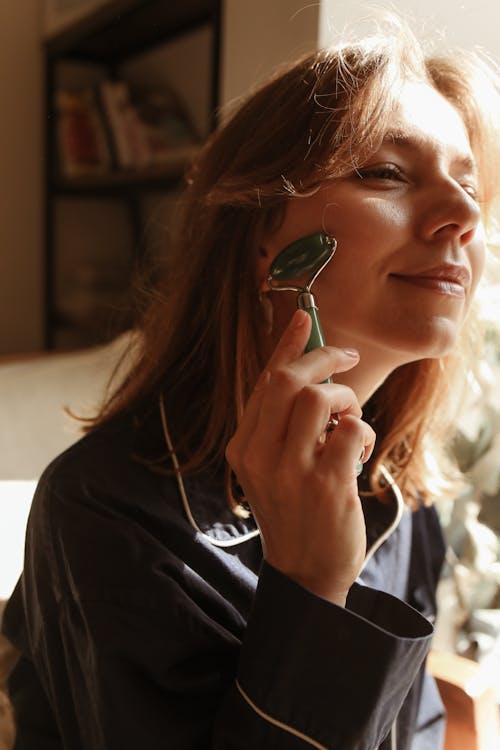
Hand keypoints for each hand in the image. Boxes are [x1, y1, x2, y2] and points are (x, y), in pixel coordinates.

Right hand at [226, 309, 375, 605]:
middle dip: (324, 359)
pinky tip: (358, 452)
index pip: (264, 382)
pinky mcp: (326, 485)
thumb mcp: (272, 466)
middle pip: (288, 381)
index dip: (287, 345)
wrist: (304, 571)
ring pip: (319, 399)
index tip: (304, 317)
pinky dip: (362, 431)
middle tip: (347, 359)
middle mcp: (259, 455)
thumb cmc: (294, 510)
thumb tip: (307, 372)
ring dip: (346, 399)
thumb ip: (280, 424)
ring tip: (349, 419)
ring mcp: (291, 471)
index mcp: (242, 446)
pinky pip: (351, 430)